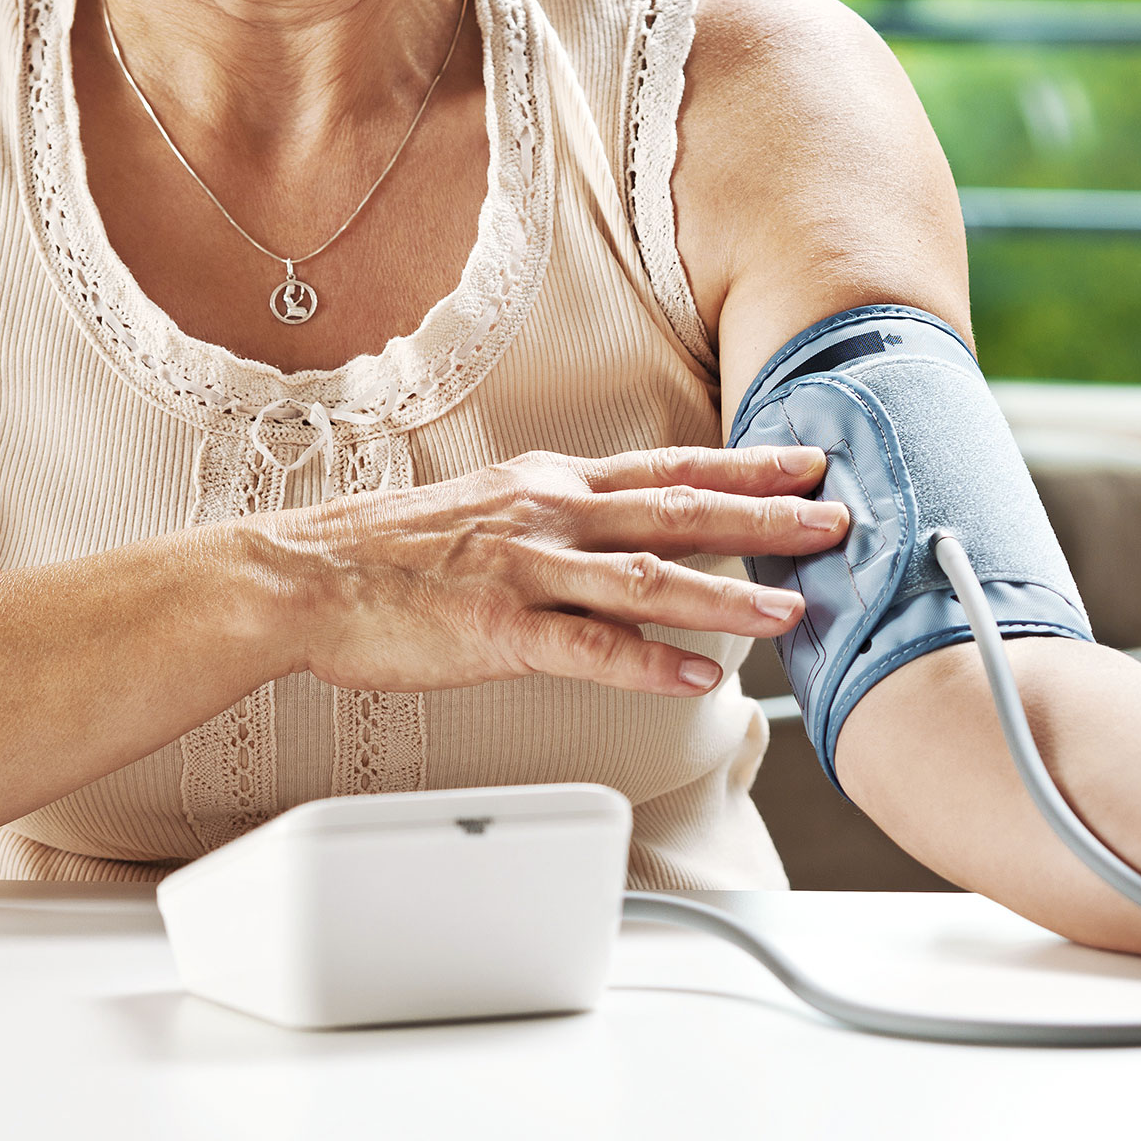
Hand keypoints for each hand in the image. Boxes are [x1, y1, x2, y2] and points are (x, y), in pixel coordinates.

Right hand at [254, 445, 848, 696]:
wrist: (300, 577)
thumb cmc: (386, 556)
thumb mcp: (485, 511)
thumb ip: (556, 521)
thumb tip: (617, 536)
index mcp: (550, 486)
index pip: (668, 468)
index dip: (747, 466)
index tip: (810, 462)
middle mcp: (548, 515)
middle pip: (678, 510)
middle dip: (768, 515)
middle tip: (840, 518)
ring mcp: (525, 570)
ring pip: (647, 577)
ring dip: (727, 592)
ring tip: (793, 609)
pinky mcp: (497, 629)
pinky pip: (587, 650)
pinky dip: (649, 664)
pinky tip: (700, 678)